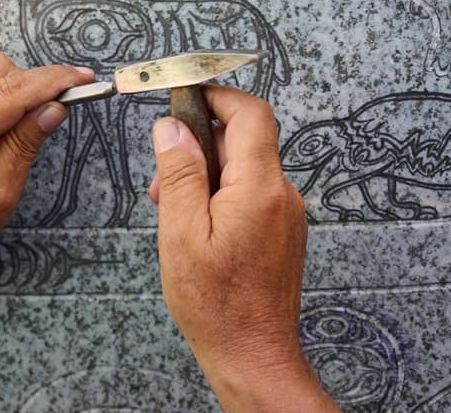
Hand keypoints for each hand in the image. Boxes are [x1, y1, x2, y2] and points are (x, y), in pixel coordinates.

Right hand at [149, 85, 335, 411]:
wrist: (254, 354)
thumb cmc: (217, 306)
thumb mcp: (181, 234)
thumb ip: (179, 174)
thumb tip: (172, 128)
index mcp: (259, 188)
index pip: (250, 113)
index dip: (217, 96)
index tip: (185, 96)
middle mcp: (281, 194)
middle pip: (244, 139)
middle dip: (199, 145)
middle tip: (164, 179)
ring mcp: (285, 213)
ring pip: (244, 167)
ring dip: (206, 174)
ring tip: (175, 211)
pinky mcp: (282, 230)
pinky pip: (250, 192)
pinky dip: (220, 195)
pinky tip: (197, 225)